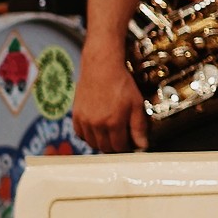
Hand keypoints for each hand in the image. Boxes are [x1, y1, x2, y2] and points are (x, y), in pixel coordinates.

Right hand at [74, 34, 147, 152]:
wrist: (101, 69)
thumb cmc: (122, 85)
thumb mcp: (137, 104)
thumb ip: (139, 127)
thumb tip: (142, 146)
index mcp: (113, 123)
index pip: (119, 147)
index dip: (127, 149)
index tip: (132, 146)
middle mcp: (96, 125)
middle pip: (105, 147)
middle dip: (115, 148)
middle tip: (123, 142)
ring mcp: (84, 121)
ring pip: (92, 143)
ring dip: (102, 143)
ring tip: (112, 136)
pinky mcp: (76, 116)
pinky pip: (80, 134)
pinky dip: (89, 136)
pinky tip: (98, 131)